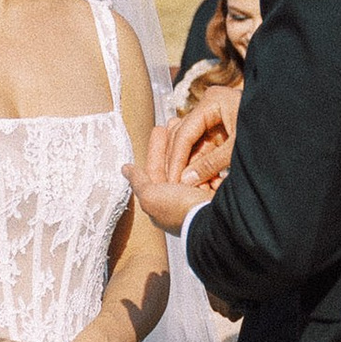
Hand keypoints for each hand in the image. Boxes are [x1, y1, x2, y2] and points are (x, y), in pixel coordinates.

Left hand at [136, 100, 224, 233]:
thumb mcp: (151, 196)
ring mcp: (198, 195)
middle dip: (173, 142)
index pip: (155, 169)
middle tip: (175, 121)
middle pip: (174, 164)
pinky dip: (207, 156)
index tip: (159, 129)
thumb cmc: (179, 210)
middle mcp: (179, 199)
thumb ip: (139, 181)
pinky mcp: (216, 192)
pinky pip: (209, 170)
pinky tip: (207, 140)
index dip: (156, 148)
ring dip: (191, 145)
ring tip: (190, 125)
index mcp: (162, 201)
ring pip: (191, 165)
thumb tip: (125, 169)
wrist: (215, 220)